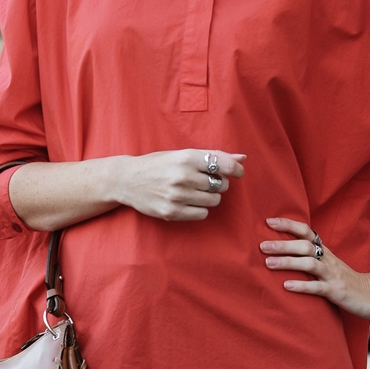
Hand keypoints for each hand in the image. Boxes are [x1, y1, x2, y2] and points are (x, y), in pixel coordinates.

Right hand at [117, 149, 245, 221]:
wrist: (126, 179)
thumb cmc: (157, 165)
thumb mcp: (182, 154)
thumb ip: (212, 156)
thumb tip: (242, 158)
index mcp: (186, 158)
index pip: (224, 165)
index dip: (236, 170)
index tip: (238, 173)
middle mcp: (183, 176)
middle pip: (220, 185)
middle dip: (218, 184)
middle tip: (205, 182)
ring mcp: (177, 195)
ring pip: (213, 201)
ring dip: (209, 198)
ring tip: (195, 192)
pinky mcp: (171, 212)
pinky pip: (202, 214)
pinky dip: (200, 209)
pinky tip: (188, 202)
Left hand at [260, 217, 369, 318]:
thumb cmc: (344, 280)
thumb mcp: (327, 264)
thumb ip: (309, 257)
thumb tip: (281, 250)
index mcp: (325, 251)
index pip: (306, 231)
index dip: (288, 225)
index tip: (268, 222)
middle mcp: (328, 260)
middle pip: (305, 246)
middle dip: (283, 244)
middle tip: (262, 245)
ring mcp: (333, 275)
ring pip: (310, 264)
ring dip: (288, 262)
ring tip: (268, 263)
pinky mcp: (336, 291)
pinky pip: (318, 288)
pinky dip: (301, 286)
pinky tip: (286, 286)